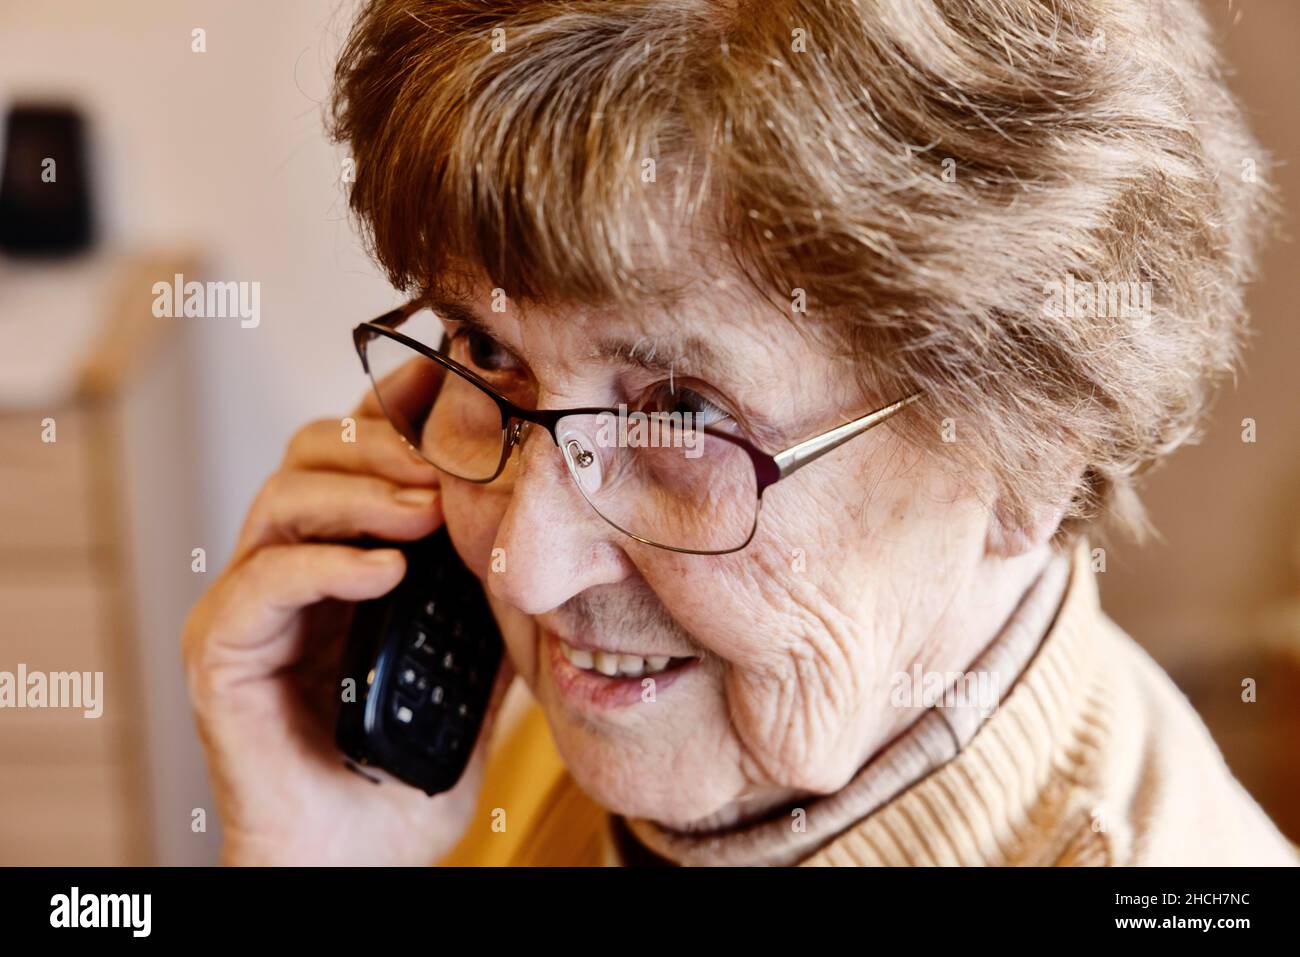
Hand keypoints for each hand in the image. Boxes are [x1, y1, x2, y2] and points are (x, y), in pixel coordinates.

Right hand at [182, 378, 514, 864]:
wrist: (360, 856)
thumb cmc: (407, 766)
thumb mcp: (470, 667)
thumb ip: (490, 603)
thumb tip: (546, 543)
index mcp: (341, 558)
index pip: (358, 455)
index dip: (396, 409)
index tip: (453, 382)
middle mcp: (287, 568)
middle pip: (311, 455)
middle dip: (383, 444)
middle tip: (448, 462)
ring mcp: (250, 608)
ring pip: (283, 501)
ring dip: (361, 495)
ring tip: (427, 513)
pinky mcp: (221, 653)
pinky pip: (262, 583)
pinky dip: (325, 564)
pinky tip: (386, 571)